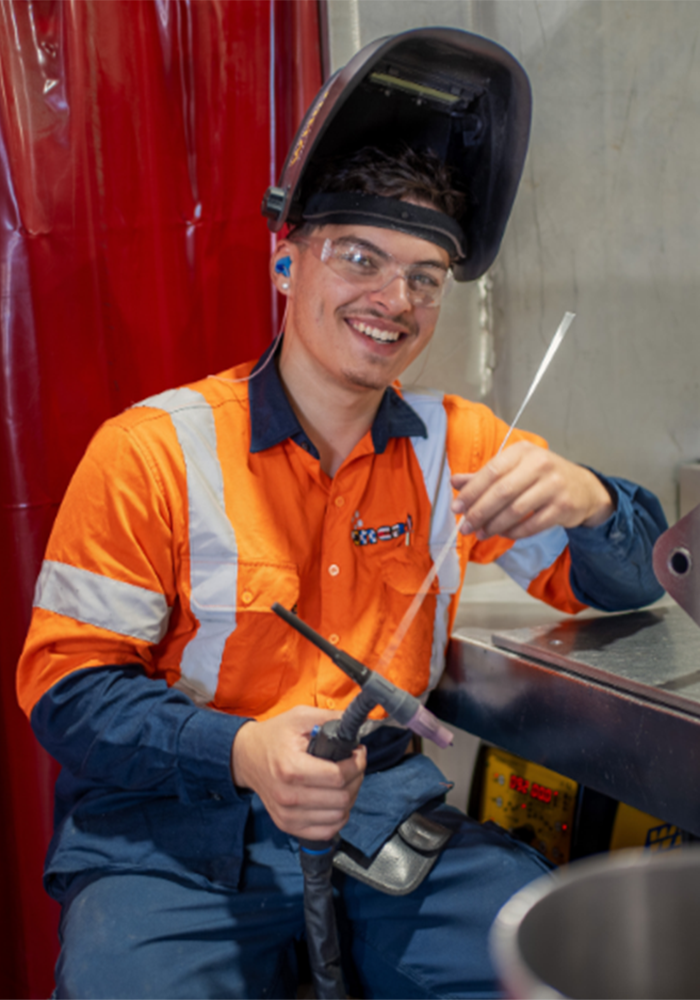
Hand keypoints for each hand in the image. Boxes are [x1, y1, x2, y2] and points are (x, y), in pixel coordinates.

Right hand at [231, 705, 366, 839]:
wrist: (246, 757)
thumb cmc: (273, 737)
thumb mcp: (299, 717)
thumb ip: (329, 718)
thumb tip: (355, 724)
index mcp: (291, 768)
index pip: (338, 776)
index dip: (356, 764)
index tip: (358, 753)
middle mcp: (288, 796)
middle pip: (341, 797)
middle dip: (356, 778)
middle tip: (354, 765)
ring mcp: (287, 814)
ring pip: (338, 816)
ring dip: (350, 797)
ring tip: (345, 780)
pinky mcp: (287, 825)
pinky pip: (326, 831)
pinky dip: (338, 817)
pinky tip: (336, 799)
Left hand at [450, 440, 614, 540]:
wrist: (583, 488)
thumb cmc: (542, 477)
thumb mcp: (515, 468)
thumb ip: (484, 475)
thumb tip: (456, 481)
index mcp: (523, 451)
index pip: (491, 471)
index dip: (471, 491)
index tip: (456, 507)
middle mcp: (540, 464)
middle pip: (502, 492)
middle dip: (479, 512)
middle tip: (465, 527)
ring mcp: (554, 485)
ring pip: (516, 510)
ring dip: (494, 525)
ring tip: (481, 533)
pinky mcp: (563, 506)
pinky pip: (532, 525)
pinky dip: (514, 532)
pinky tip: (503, 533)